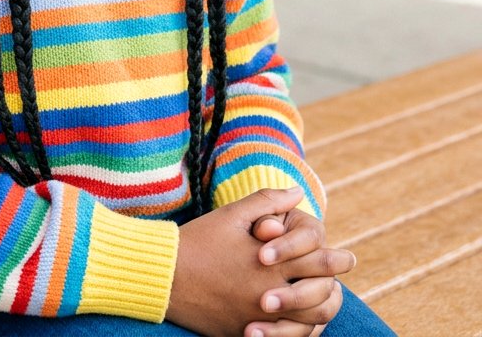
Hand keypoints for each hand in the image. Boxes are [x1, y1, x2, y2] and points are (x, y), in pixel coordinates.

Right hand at [165, 188, 351, 336]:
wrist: (165, 276)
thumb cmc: (199, 240)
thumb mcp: (232, 214)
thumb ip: (268, 201)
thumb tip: (297, 192)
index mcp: (270, 264)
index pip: (317, 264)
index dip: (336, 261)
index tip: (348, 259)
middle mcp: (269, 294)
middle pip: (318, 298)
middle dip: (334, 288)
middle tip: (341, 285)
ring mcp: (258, 318)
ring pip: (305, 323)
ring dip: (319, 313)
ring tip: (324, 302)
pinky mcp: (244, 333)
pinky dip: (296, 332)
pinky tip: (298, 322)